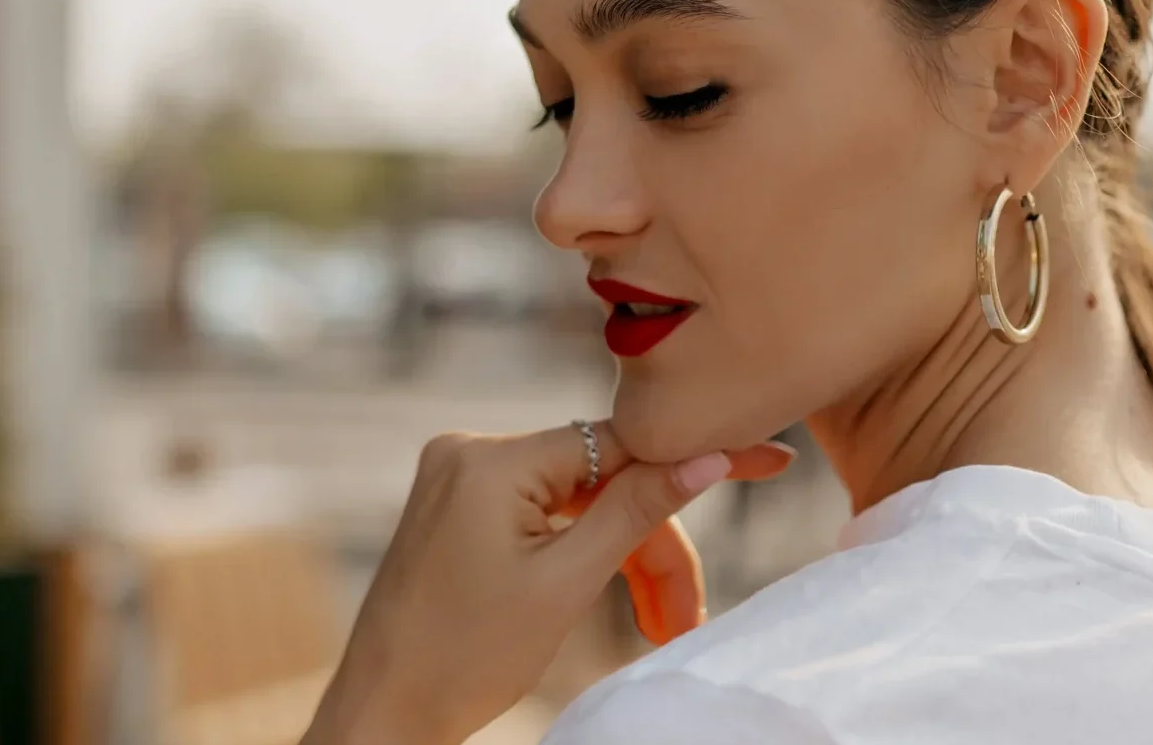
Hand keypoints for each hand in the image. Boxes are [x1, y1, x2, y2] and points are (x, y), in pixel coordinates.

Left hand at [302, 421, 794, 744]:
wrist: (384, 710)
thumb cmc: (464, 657)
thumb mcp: (565, 584)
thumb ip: (635, 511)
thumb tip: (707, 455)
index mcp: (489, 459)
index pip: (619, 442)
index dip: (694, 458)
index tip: (767, 458)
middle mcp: (469, 451)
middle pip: (602, 480)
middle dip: (651, 545)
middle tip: (682, 616)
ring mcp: (461, 477)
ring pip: (579, 502)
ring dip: (623, 559)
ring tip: (658, 625)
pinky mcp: (459, 506)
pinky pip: (546, 512)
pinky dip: (584, 554)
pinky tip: (616, 594)